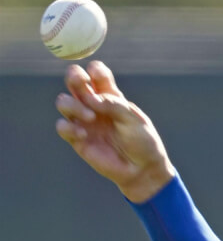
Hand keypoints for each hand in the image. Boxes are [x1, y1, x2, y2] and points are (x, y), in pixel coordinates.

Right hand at [55, 62, 174, 203]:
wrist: (141, 170)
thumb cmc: (142, 142)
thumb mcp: (134, 118)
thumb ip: (113, 104)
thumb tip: (90, 98)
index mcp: (110, 96)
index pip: (96, 73)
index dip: (94, 70)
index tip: (98, 77)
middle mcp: (94, 105)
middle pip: (74, 80)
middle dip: (75, 76)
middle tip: (84, 85)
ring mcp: (84, 121)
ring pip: (63, 101)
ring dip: (73, 105)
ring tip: (91, 118)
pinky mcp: (78, 139)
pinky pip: (62, 126)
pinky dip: (68, 127)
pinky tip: (83, 135)